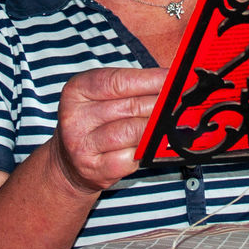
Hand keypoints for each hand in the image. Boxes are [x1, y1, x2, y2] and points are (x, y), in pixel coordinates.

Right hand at [49, 67, 165, 194]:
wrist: (69, 163)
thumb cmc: (95, 122)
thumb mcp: (103, 96)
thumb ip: (131, 86)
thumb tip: (170, 81)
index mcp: (77, 91)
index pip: (118, 81)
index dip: (149, 79)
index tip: (173, 79)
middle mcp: (75, 117)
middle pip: (130, 106)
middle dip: (159, 103)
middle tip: (179, 101)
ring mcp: (82, 146)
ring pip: (132, 131)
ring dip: (154, 128)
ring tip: (168, 122)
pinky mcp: (94, 169)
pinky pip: (130, 157)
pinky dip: (144, 151)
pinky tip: (148, 145)